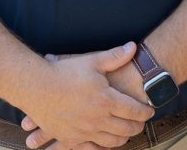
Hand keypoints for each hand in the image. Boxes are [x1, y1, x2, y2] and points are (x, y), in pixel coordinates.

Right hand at [17, 42, 153, 148]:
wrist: (36, 88)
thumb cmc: (65, 73)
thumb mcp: (92, 61)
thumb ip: (115, 56)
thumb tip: (134, 47)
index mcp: (106, 100)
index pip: (134, 110)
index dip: (145, 112)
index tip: (150, 110)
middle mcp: (97, 119)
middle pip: (126, 129)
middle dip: (138, 127)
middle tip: (142, 123)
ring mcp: (83, 131)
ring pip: (111, 141)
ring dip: (123, 139)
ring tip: (127, 134)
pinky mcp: (70, 138)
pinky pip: (90, 148)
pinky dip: (101, 147)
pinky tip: (105, 143)